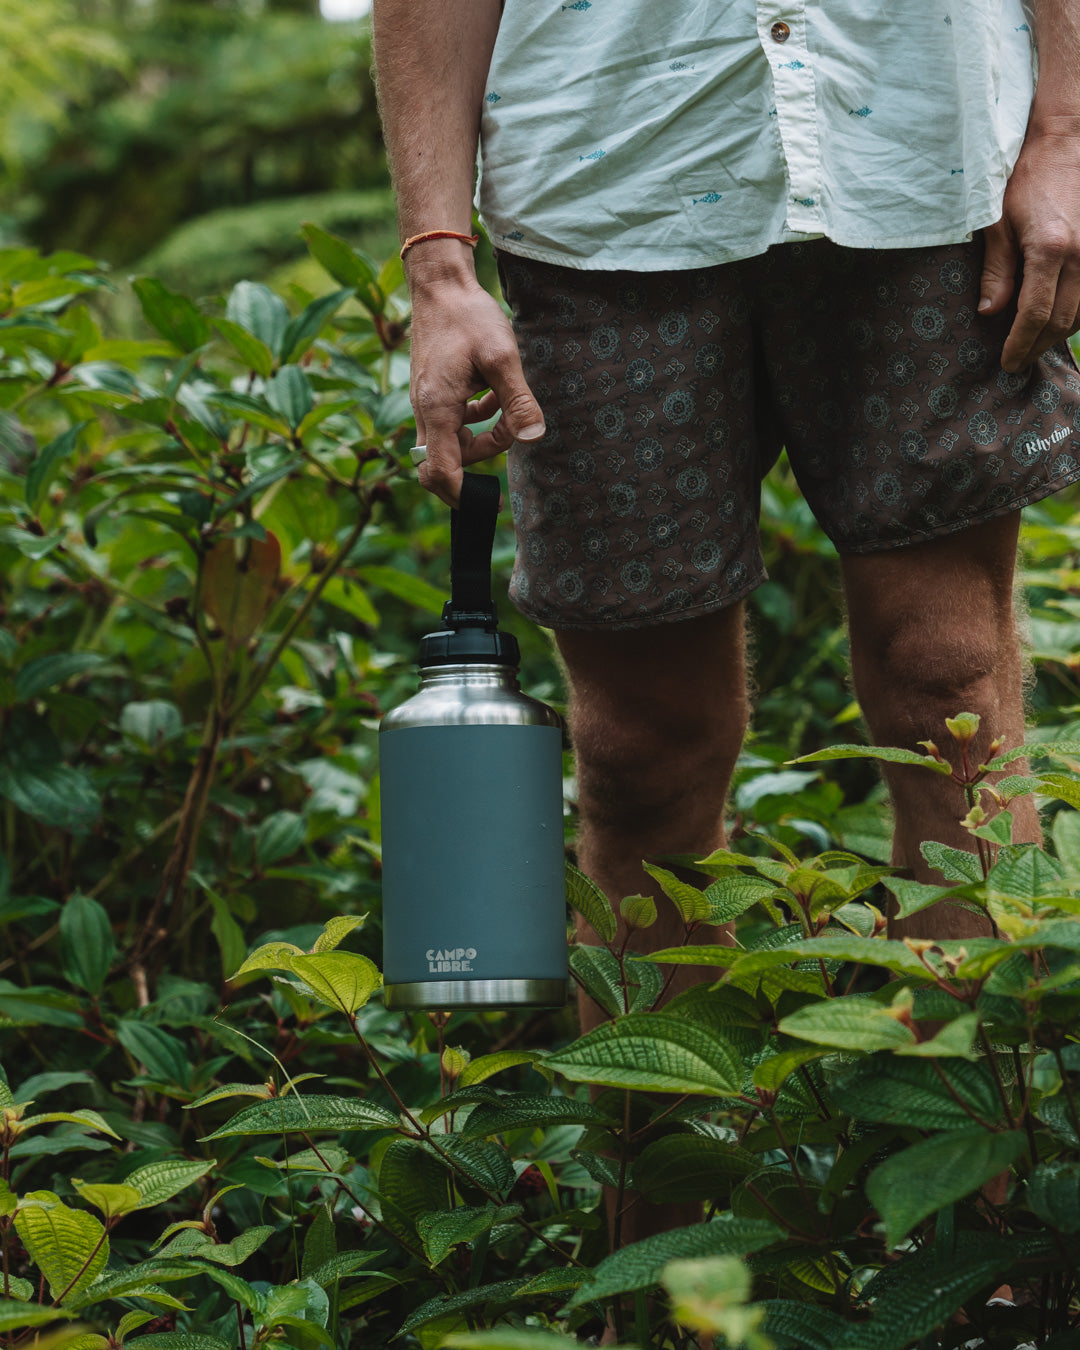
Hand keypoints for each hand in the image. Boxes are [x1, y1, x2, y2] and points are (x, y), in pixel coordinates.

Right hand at [407, 271, 544, 507]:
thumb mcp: (502, 357)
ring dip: (481, 438)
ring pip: (451, 445)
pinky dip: (475, 421)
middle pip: (444, 464)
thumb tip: (533, 438)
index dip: (461, 495)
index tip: (486, 503)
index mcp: (437, 408)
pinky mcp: (432, 394)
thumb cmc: (469, 316)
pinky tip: (492, 397)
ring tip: (504, 407)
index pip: (439, 472)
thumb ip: (517, 400)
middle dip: (480, 460)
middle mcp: (424, 411)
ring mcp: (425, 403)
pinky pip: (452, 425)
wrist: (441, 284)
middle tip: (510, 433)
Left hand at [980, 120, 1079, 372]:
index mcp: (1049, 249)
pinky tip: (1058, 321)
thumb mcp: (998, 223)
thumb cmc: (1027, 178)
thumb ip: (997, 270)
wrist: (1067, 142)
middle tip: (1018, 361)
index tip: (1008, 363)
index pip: (1034, 314)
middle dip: (1037, 346)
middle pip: (1061, 320)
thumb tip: (990, 312)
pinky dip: (1076, 315)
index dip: (1020, 344)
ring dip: (1057, 335)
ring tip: (1034, 346)